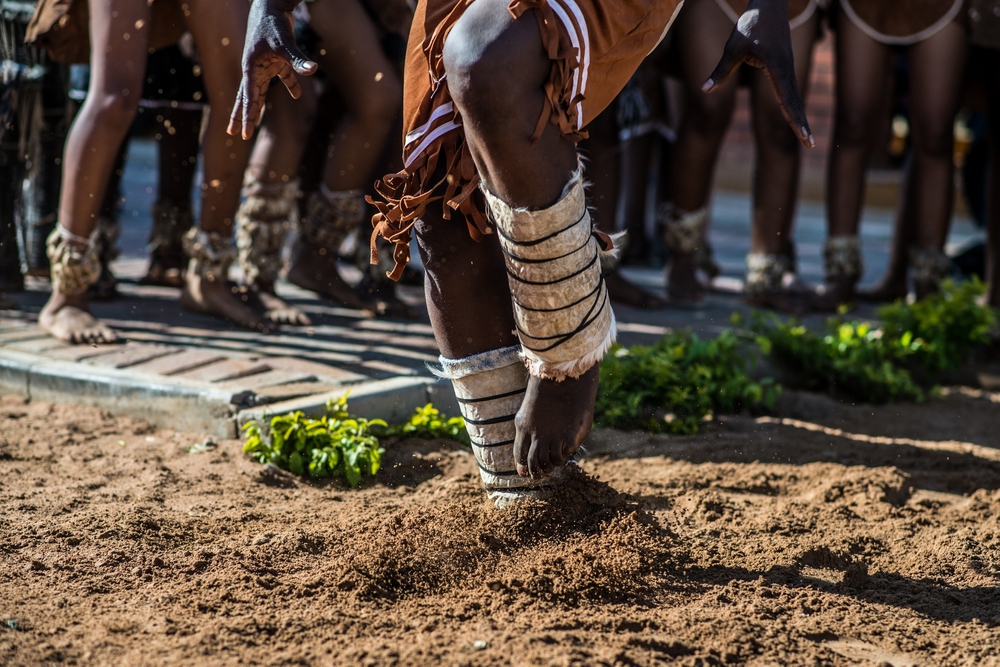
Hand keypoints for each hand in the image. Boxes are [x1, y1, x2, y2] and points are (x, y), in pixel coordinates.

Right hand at [228, 0, 317, 139]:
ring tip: (253, 123)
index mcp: (252, 69)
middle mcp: (254, 70)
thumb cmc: (273, 24)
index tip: (244, 133)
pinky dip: (291, 85)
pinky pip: (283, 77)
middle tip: (234, 134)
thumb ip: (298, 60)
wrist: (271, 5)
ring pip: (260, 91)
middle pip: (247, 98)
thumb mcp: (286, 43)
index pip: (250, 98)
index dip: (248, 116)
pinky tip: (298, 94)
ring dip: (258, 107)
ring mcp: (264, 66)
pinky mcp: (275, 60)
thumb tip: (313, 70)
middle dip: (242, 116)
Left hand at [703, 0, 813, 146]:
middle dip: (801, 123)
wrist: (769, 4)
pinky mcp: (785, 66)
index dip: (793, 117)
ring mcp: (788, 68)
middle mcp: (787, 69)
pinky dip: (794, 106)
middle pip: (795, 101)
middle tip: (810, 145)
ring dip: (800, 117)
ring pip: (795, 97)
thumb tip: (704, 90)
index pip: (786, 97)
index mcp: (777, 66)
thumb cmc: (751, 24)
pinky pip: (790, 90)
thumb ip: (721, 70)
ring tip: (807, 139)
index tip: (802, 134)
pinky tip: (796, 118)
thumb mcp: (732, 47)